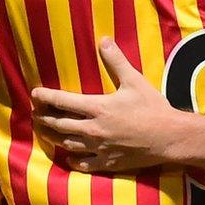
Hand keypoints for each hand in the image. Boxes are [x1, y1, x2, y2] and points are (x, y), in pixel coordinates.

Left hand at [30, 38, 184, 172]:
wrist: (170, 138)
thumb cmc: (153, 108)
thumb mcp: (134, 81)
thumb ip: (116, 61)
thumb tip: (103, 40)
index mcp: (97, 108)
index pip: (62, 101)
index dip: (45, 97)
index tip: (34, 94)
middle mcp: (93, 130)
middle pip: (59, 125)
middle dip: (43, 119)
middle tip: (35, 114)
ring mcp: (99, 149)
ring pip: (67, 144)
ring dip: (53, 137)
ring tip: (45, 132)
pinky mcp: (107, 163)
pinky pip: (84, 164)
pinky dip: (73, 160)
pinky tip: (69, 156)